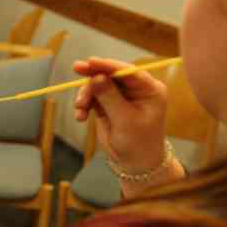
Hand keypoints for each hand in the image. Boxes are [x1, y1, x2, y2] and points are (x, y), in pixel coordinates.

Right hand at [73, 57, 167, 173]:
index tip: (91, 61)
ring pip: (97, 85)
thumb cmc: (138, 143)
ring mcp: (120, 96)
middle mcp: (135, 89)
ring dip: (85, 95)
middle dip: (93, 76)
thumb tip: (96, 76)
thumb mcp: (125, 120)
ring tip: (80, 110)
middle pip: (110, 74)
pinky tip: (80, 117)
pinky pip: (91, 97)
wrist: (136, 164)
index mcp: (149, 89)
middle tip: (77, 68)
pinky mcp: (107, 104)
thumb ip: (110, 97)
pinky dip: (84, 105)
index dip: (108, 65)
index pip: (127, 71)